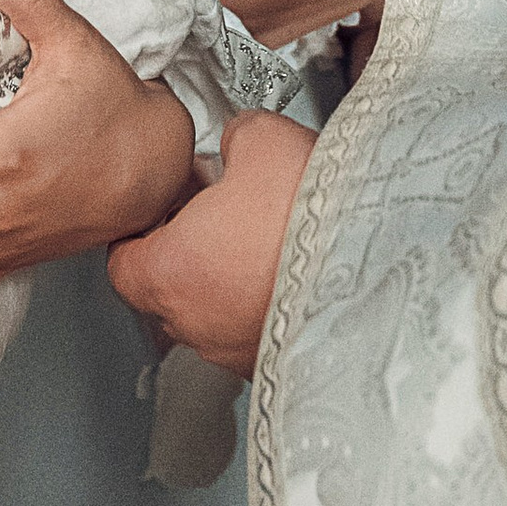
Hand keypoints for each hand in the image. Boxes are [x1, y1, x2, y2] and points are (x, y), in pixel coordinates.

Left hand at [108, 108, 310, 379]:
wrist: (384, 279)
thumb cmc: (315, 220)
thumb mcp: (263, 139)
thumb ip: (234, 137)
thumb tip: (239, 141)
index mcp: (169, 269)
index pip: (122, 258)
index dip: (146, 225)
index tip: (170, 205)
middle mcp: (195, 323)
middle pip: (167, 290)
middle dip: (189, 252)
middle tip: (221, 216)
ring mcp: (237, 354)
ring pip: (214, 316)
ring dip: (231, 284)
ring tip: (270, 243)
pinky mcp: (281, 368)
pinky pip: (259, 335)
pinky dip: (269, 309)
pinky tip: (300, 276)